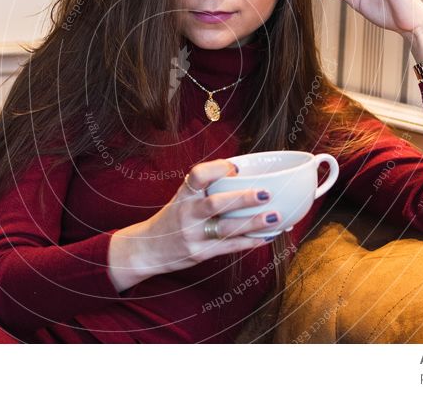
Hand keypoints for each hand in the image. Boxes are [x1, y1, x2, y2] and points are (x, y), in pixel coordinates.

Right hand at [110, 159, 281, 285]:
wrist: (147, 249)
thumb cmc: (173, 219)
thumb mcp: (182, 198)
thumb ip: (205, 189)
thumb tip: (243, 175)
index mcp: (183, 194)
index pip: (197, 175)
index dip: (218, 169)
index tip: (236, 168)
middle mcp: (187, 213)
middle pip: (215, 203)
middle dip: (242, 198)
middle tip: (266, 193)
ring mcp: (193, 235)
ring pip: (226, 228)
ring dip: (252, 222)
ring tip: (274, 216)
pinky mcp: (199, 253)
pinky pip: (229, 247)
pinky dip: (249, 242)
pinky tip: (267, 236)